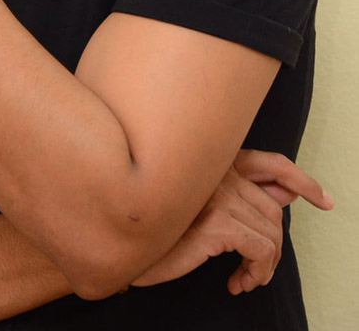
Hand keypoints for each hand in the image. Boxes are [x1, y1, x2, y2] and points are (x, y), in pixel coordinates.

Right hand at [132, 150, 332, 293]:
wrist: (120, 242)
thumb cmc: (156, 224)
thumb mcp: (203, 206)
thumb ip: (243, 194)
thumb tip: (288, 194)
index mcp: (215, 160)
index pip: (271, 162)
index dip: (302, 180)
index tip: (323, 199)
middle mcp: (217, 170)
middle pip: (274, 210)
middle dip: (274, 246)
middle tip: (258, 269)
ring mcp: (216, 193)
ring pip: (270, 234)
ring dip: (264, 265)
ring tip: (245, 278)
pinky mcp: (215, 221)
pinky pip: (261, 251)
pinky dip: (257, 273)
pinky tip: (237, 282)